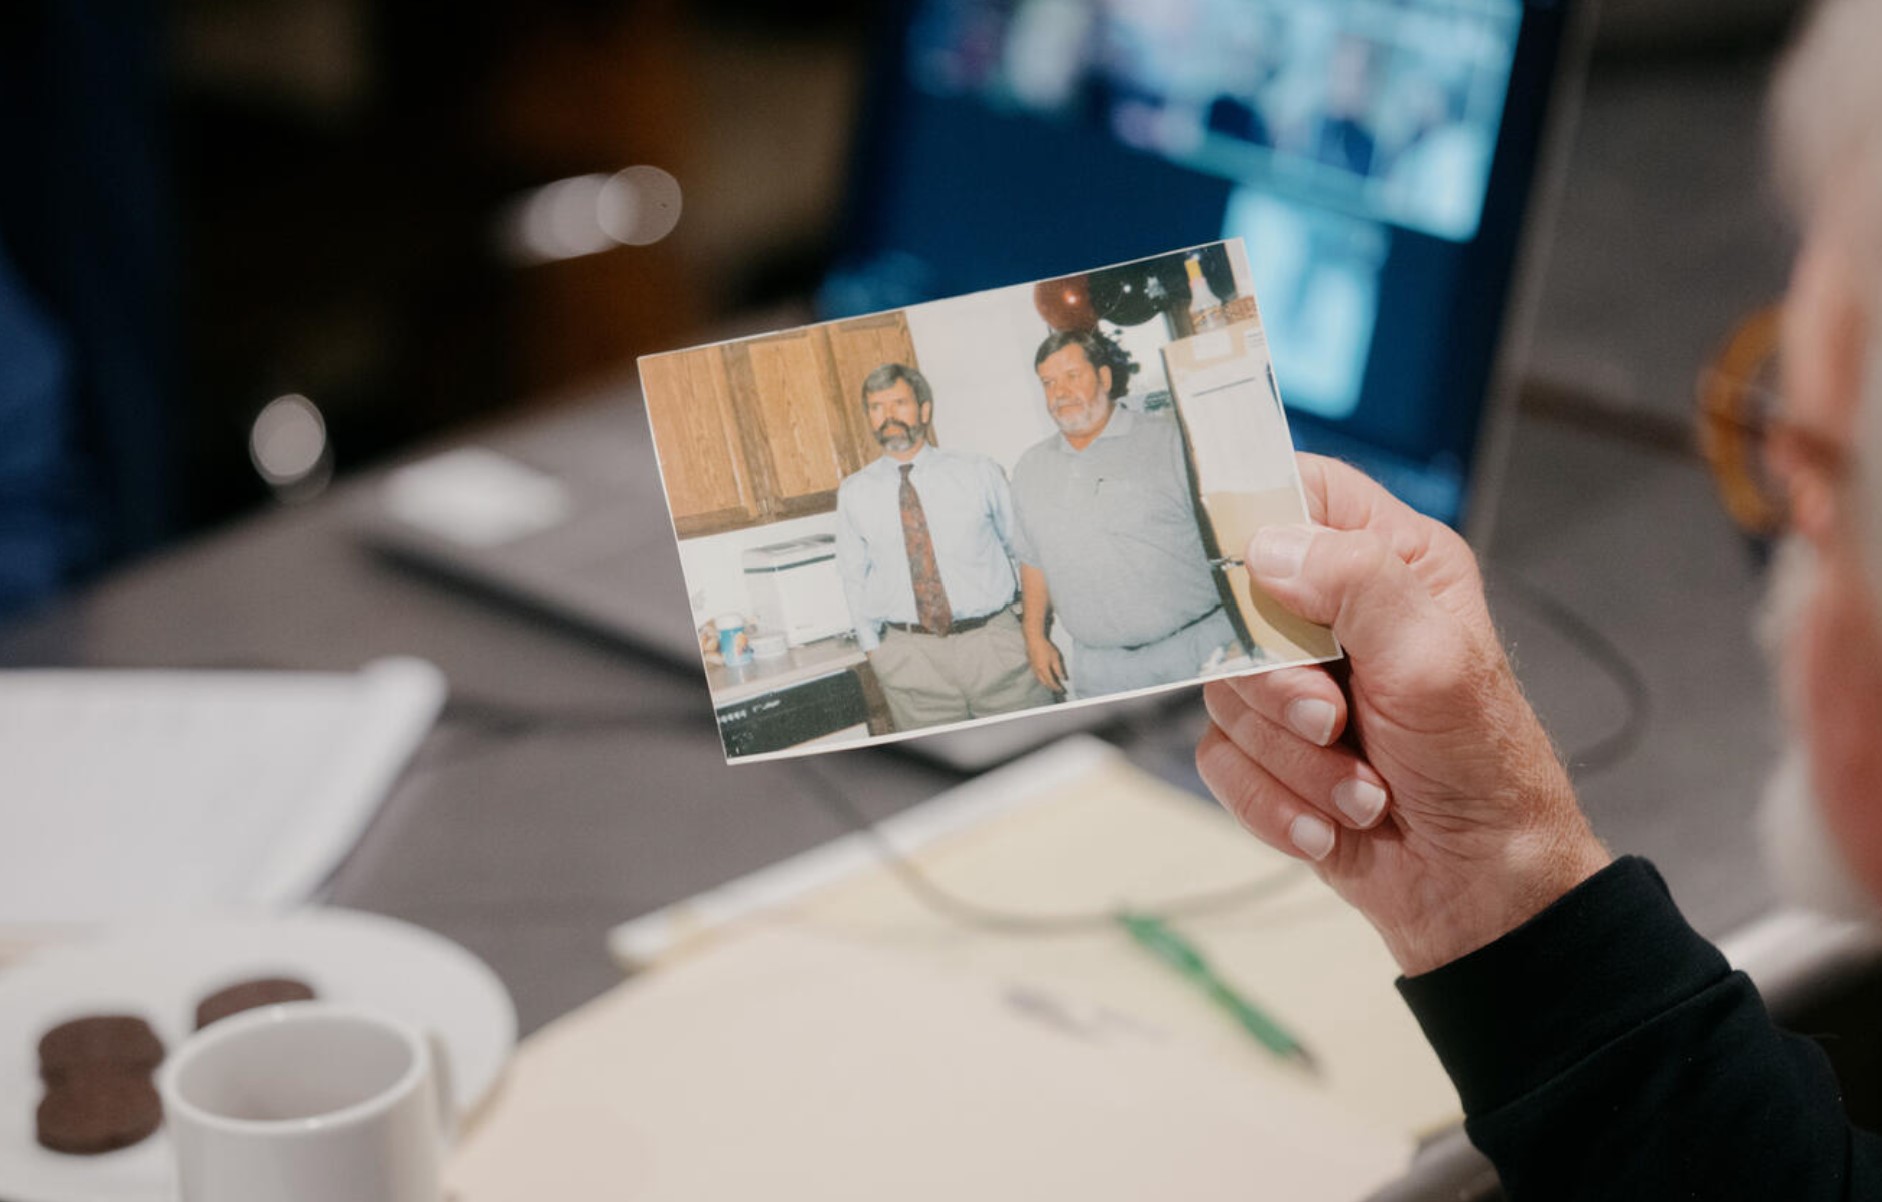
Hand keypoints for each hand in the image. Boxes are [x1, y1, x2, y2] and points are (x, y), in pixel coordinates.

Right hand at [1026, 633, 1066, 692]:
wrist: (1033, 639)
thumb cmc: (1045, 647)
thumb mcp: (1055, 658)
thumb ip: (1058, 669)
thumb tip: (1062, 678)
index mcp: (1044, 670)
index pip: (1051, 682)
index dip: (1056, 687)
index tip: (1061, 690)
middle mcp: (1037, 671)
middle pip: (1044, 683)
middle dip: (1051, 687)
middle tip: (1057, 688)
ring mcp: (1033, 668)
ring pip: (1039, 679)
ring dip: (1046, 683)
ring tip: (1051, 683)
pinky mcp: (1031, 664)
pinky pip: (1036, 675)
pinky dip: (1042, 678)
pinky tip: (1044, 675)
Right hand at [1197, 455, 1609, 975]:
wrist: (1480, 890)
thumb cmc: (1483, 768)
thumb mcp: (1432, 661)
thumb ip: (1355, 585)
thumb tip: (1265, 546)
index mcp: (1390, 563)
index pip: (1300, 490)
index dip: (1256, 515)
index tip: (1246, 570)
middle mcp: (1336, 615)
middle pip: (1236, 606)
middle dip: (1280, 686)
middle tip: (1334, 719)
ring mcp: (1298, 685)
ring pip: (1224, 692)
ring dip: (1292, 759)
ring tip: (1360, 790)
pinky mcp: (1271, 751)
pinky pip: (1220, 759)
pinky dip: (1274, 800)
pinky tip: (1331, 821)